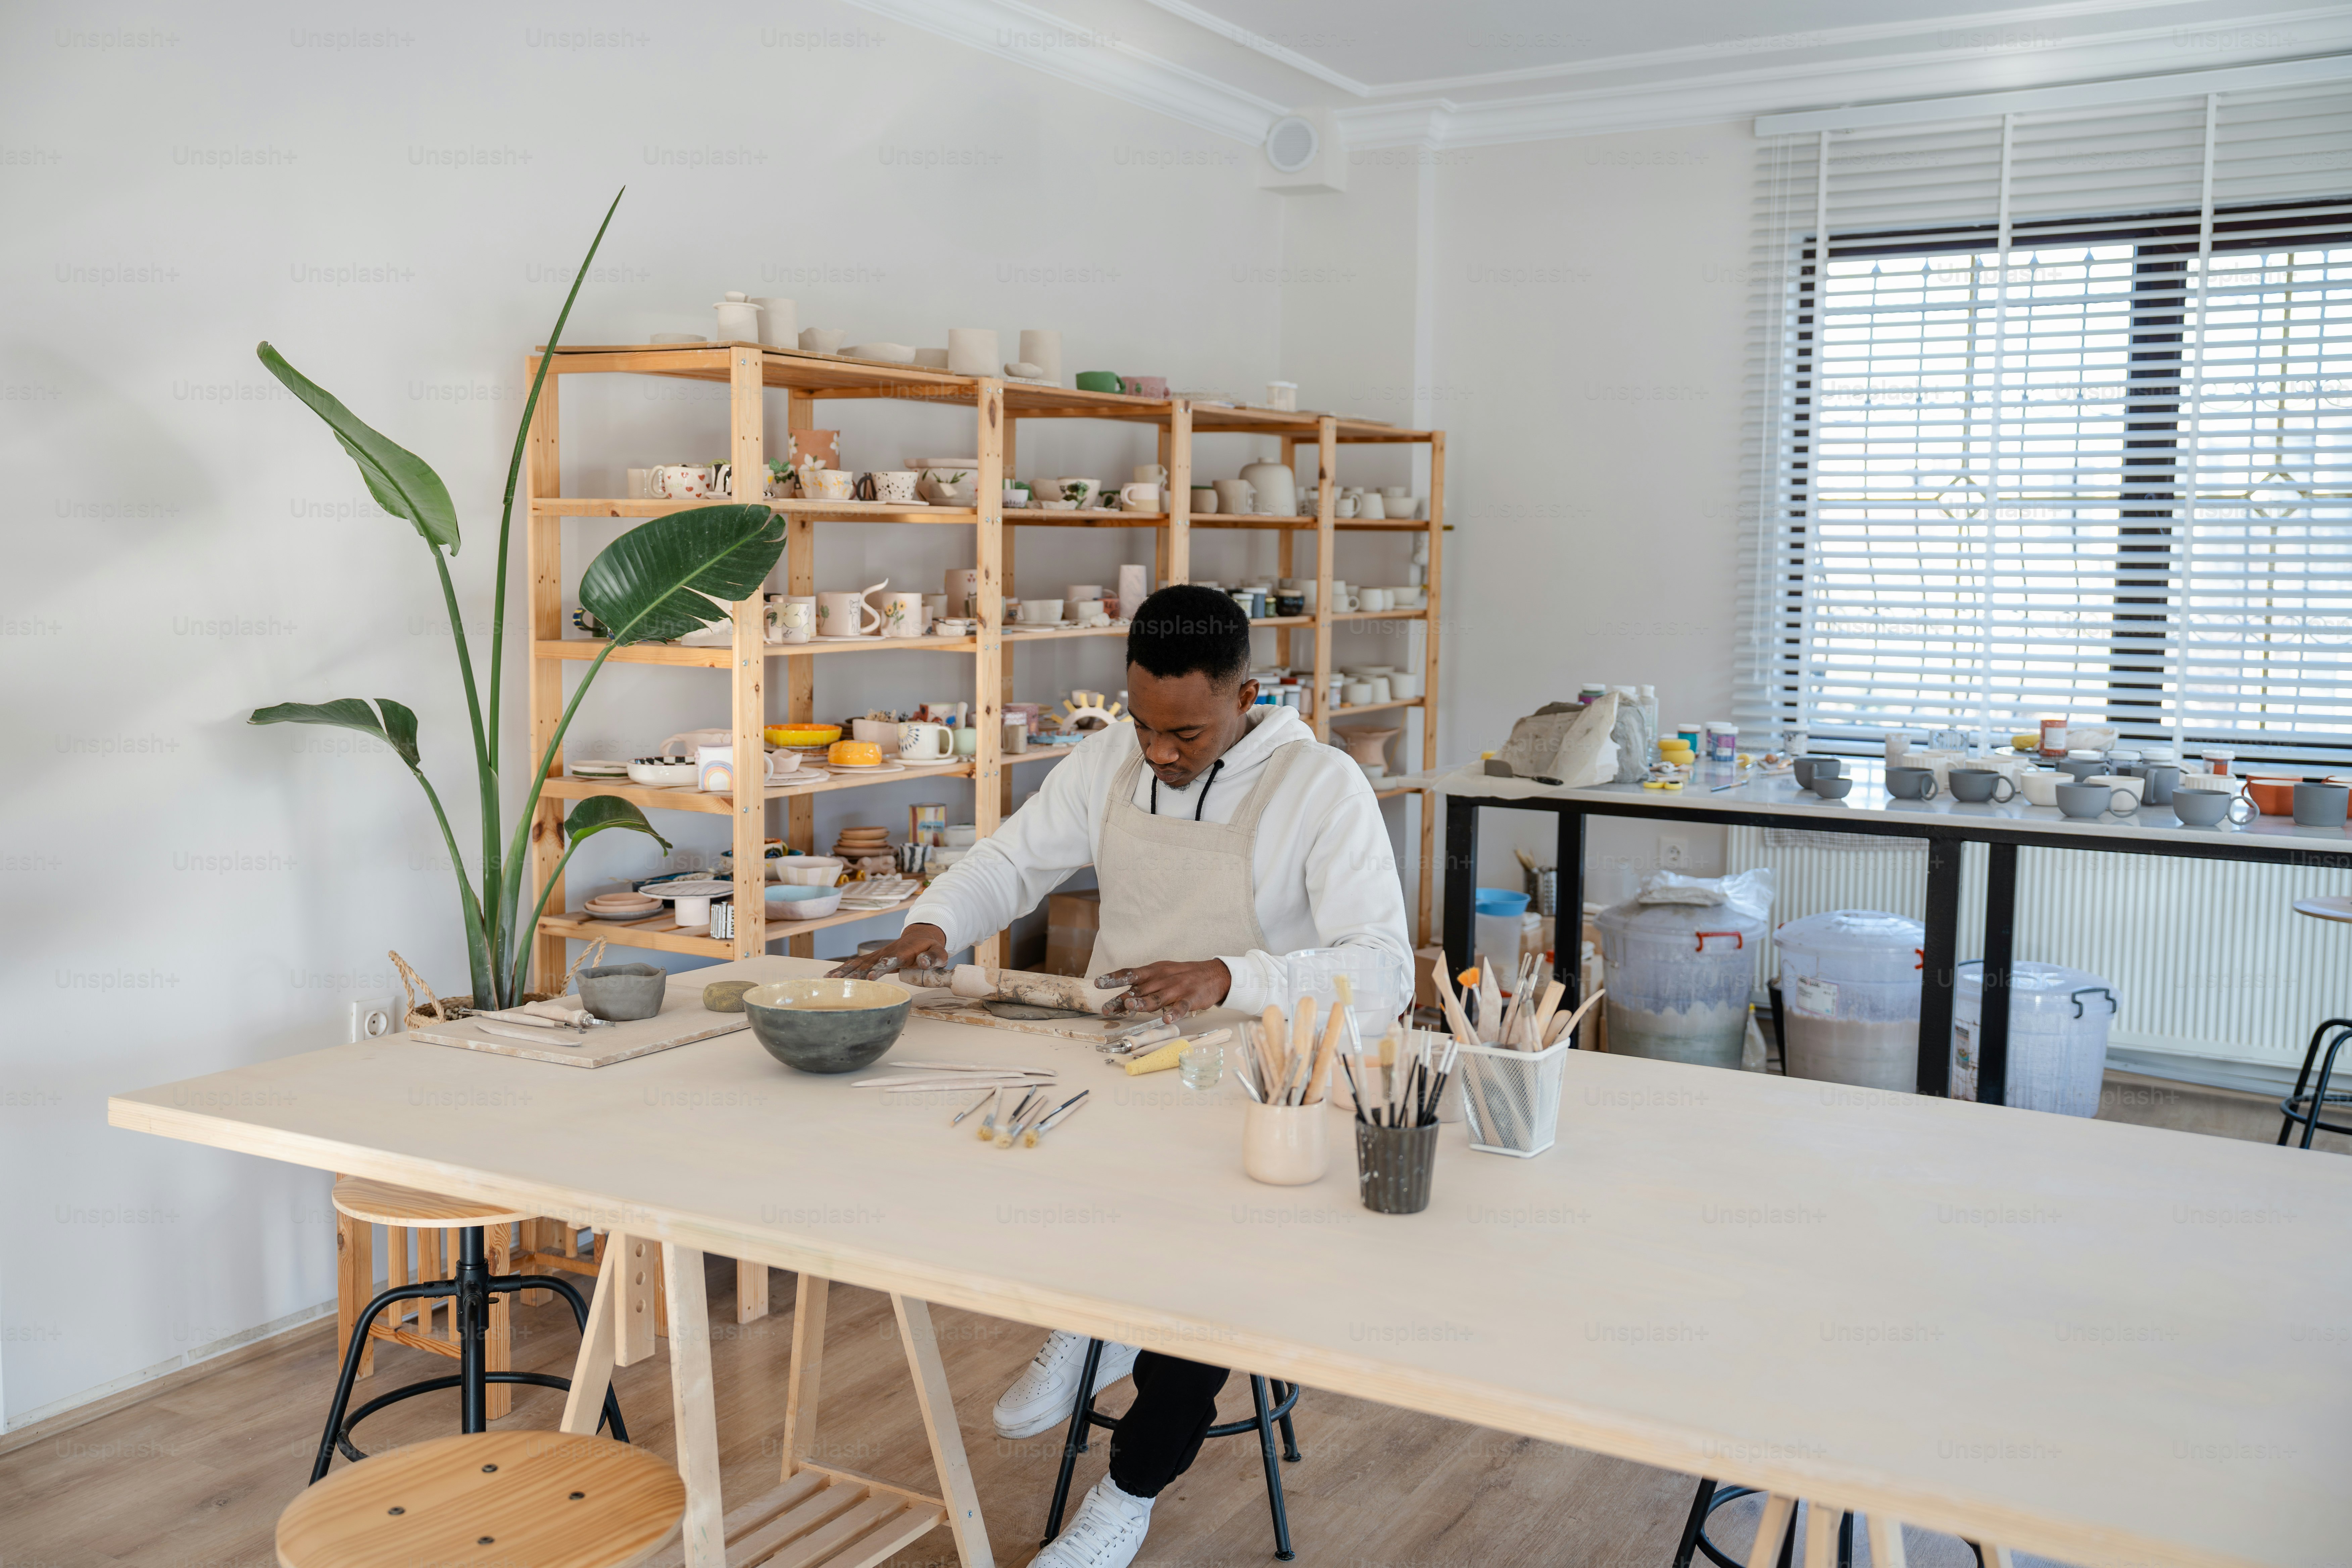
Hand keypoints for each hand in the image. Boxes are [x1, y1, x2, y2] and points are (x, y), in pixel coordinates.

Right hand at [827, 923, 949, 980]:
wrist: (920, 937)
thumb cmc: (930, 948)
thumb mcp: (939, 952)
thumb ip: (934, 957)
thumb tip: (923, 962)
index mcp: (903, 952)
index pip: (890, 960)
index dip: (879, 968)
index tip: (869, 977)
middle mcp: (886, 952)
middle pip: (868, 963)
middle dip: (855, 973)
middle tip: (842, 983)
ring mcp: (877, 955)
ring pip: (858, 963)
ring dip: (845, 971)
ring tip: (831, 981)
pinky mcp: (872, 958)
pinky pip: (855, 963)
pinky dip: (842, 970)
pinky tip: (830, 978)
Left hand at [1095, 959, 1231, 1020]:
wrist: (1212, 974)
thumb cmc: (1182, 975)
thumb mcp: (1161, 974)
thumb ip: (1143, 986)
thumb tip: (1122, 997)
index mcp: (1153, 972)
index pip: (1130, 973)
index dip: (1114, 978)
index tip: (1098, 983)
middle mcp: (1162, 979)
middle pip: (1139, 990)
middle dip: (1122, 999)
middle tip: (1107, 1008)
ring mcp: (1177, 989)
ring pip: (1157, 998)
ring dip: (1143, 1003)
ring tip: (1131, 1006)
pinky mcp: (1190, 999)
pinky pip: (1181, 1007)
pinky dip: (1174, 1013)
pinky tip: (1167, 1020)